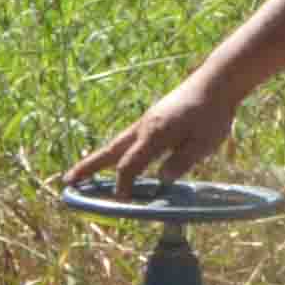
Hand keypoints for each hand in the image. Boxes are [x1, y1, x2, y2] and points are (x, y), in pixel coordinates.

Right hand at [75, 77, 239, 190]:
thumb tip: (161, 181)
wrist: (217, 82)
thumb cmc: (213, 114)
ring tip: (83, 173)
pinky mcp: (153, 118)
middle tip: (67, 181)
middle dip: (87, 167)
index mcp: (155, 135)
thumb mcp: (204, 143)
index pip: (129, 165)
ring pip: (116, 144)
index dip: (122, 185)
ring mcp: (146, 121)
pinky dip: (115, 151)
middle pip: (110, 151)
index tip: (119, 201)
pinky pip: (127, 138)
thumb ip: (181, 162)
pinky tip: (116, 159)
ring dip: (98, 159)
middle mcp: (145, 127)